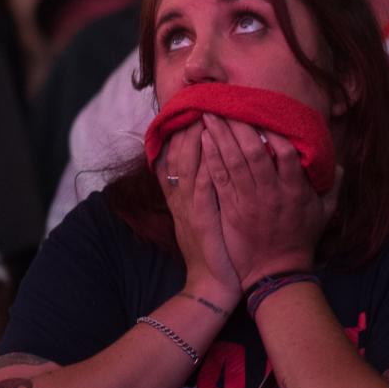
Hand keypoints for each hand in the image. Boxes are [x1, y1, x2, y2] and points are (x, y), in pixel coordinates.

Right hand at [158, 123, 240, 308]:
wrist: (212, 286)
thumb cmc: (215, 252)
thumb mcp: (205, 219)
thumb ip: (206, 194)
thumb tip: (214, 166)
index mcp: (181, 199)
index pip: (173, 158)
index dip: (178, 133)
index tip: (189, 110)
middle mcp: (181, 200)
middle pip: (177, 155)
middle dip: (187, 126)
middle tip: (198, 101)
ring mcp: (189, 209)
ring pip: (187, 165)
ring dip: (195, 138)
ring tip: (204, 113)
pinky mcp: (202, 219)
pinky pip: (202, 186)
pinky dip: (205, 164)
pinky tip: (213, 147)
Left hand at [199, 113, 340, 286]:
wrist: (275, 272)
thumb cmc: (301, 240)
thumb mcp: (324, 213)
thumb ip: (332, 186)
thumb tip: (336, 163)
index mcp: (295, 190)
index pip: (286, 153)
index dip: (274, 130)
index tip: (264, 112)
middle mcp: (270, 193)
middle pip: (253, 152)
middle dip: (239, 125)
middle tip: (226, 103)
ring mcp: (248, 201)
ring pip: (232, 162)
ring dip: (220, 135)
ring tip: (209, 113)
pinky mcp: (230, 209)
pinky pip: (219, 179)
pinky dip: (211, 158)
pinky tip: (204, 140)